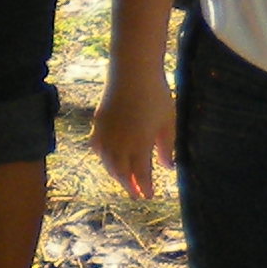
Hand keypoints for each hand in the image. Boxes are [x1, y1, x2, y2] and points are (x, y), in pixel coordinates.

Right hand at [93, 72, 174, 201]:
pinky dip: (103, 158)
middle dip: (130, 186)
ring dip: (116, 174)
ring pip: (108, 162)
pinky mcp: (98, 123)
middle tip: (136, 195)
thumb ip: (167, 147)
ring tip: (125, 180)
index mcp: (140, 144)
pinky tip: (109, 159)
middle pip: (122, 172)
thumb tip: (168, 167)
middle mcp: (120, 143)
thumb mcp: (168, 122)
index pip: (141, 174)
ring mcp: (107, 133)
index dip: (145, 187)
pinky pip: (98, 148)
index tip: (148, 196)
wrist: (133, 71)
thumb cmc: (156, 95)